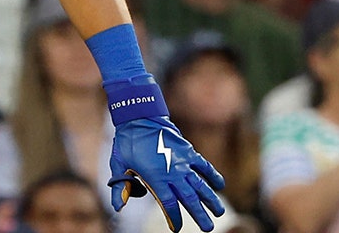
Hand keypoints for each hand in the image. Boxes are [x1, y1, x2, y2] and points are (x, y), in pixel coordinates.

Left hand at [109, 118, 225, 231]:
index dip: (174, 217)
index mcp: (156, 178)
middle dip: (199, 214)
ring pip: (200, 184)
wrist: (139, 117)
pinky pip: (204, 166)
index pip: (168, 203)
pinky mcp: (189, 151)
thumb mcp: (118, 165)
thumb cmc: (127, 142)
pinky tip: (220, 185)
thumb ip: (120, 187)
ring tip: (220, 212)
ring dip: (211, 199)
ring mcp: (183, 162)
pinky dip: (213, 175)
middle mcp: (173, 172)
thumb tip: (118, 207)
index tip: (177, 228)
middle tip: (208, 228)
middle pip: (189, 198)